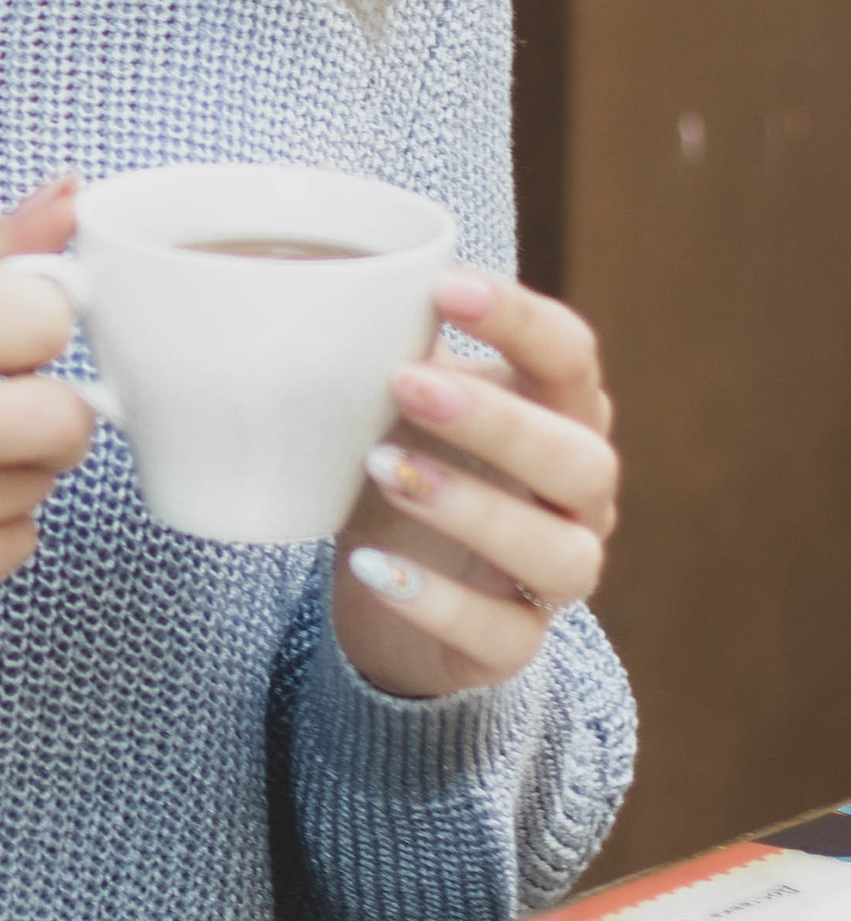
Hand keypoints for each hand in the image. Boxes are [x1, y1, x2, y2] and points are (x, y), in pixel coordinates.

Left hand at [334, 271, 618, 700]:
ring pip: (560, 554)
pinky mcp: (513, 646)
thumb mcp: (399, 403)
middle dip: (498, 421)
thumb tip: (339, 275)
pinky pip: (500, 636)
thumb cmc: (407, 464)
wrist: (385, 585)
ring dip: (474, 509)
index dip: (522, 321)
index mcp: (560, 417)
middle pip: (581, 459)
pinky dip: (435, 601)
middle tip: (406, 383)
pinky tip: (370, 566)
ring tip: (382, 469)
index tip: (448, 287)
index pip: (572, 358)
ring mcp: (554, 577)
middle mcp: (576, 499)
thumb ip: (394, 347)